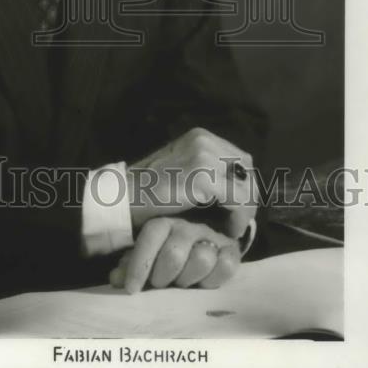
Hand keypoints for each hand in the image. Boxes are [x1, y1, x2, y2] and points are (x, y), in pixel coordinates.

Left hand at [109, 216, 240, 292]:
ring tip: (182, 285)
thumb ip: (132, 265)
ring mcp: (212, 236)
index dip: (139, 264)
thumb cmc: (168, 251)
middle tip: (160, 285)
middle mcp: (188, 227)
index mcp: (164, 223)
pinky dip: (215, 278)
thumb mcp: (148, 256)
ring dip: (188, 279)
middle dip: (163, 276)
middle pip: (174, 253)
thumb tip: (116, 279)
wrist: (205, 239)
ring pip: (202, 258)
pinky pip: (228, 265)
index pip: (151, 235)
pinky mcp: (232, 250)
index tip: (131, 289)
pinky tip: (204, 284)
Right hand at [126, 127, 254, 237]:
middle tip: (234, 222)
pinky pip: (237, 200)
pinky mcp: (202, 175)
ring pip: (246, 186)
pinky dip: (237, 218)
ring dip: (243, 212)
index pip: (240, 160)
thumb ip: (208, 173)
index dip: (242, 187)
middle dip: (246, 199)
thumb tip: (239, 189)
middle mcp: (204, 139)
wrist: (122, 198)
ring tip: (230, 228)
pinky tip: (226, 230)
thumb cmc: (149, 192)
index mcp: (201, 137)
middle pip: (246, 170)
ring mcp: (203, 154)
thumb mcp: (183, 173)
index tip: (234, 210)